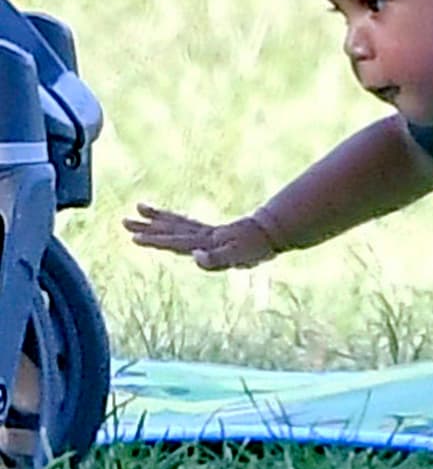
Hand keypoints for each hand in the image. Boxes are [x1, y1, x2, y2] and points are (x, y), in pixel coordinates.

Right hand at [122, 203, 279, 270]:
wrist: (272, 231)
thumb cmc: (255, 248)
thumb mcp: (237, 258)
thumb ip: (215, 259)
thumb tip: (193, 257)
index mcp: (205, 242)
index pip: (174, 242)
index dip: (155, 240)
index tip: (135, 237)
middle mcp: (202, 234)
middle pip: (170, 229)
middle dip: (147, 226)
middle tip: (123, 220)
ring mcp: (207, 231)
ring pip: (176, 223)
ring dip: (157, 218)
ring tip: (139, 208)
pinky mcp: (213, 232)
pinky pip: (187, 224)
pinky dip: (173, 220)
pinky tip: (168, 221)